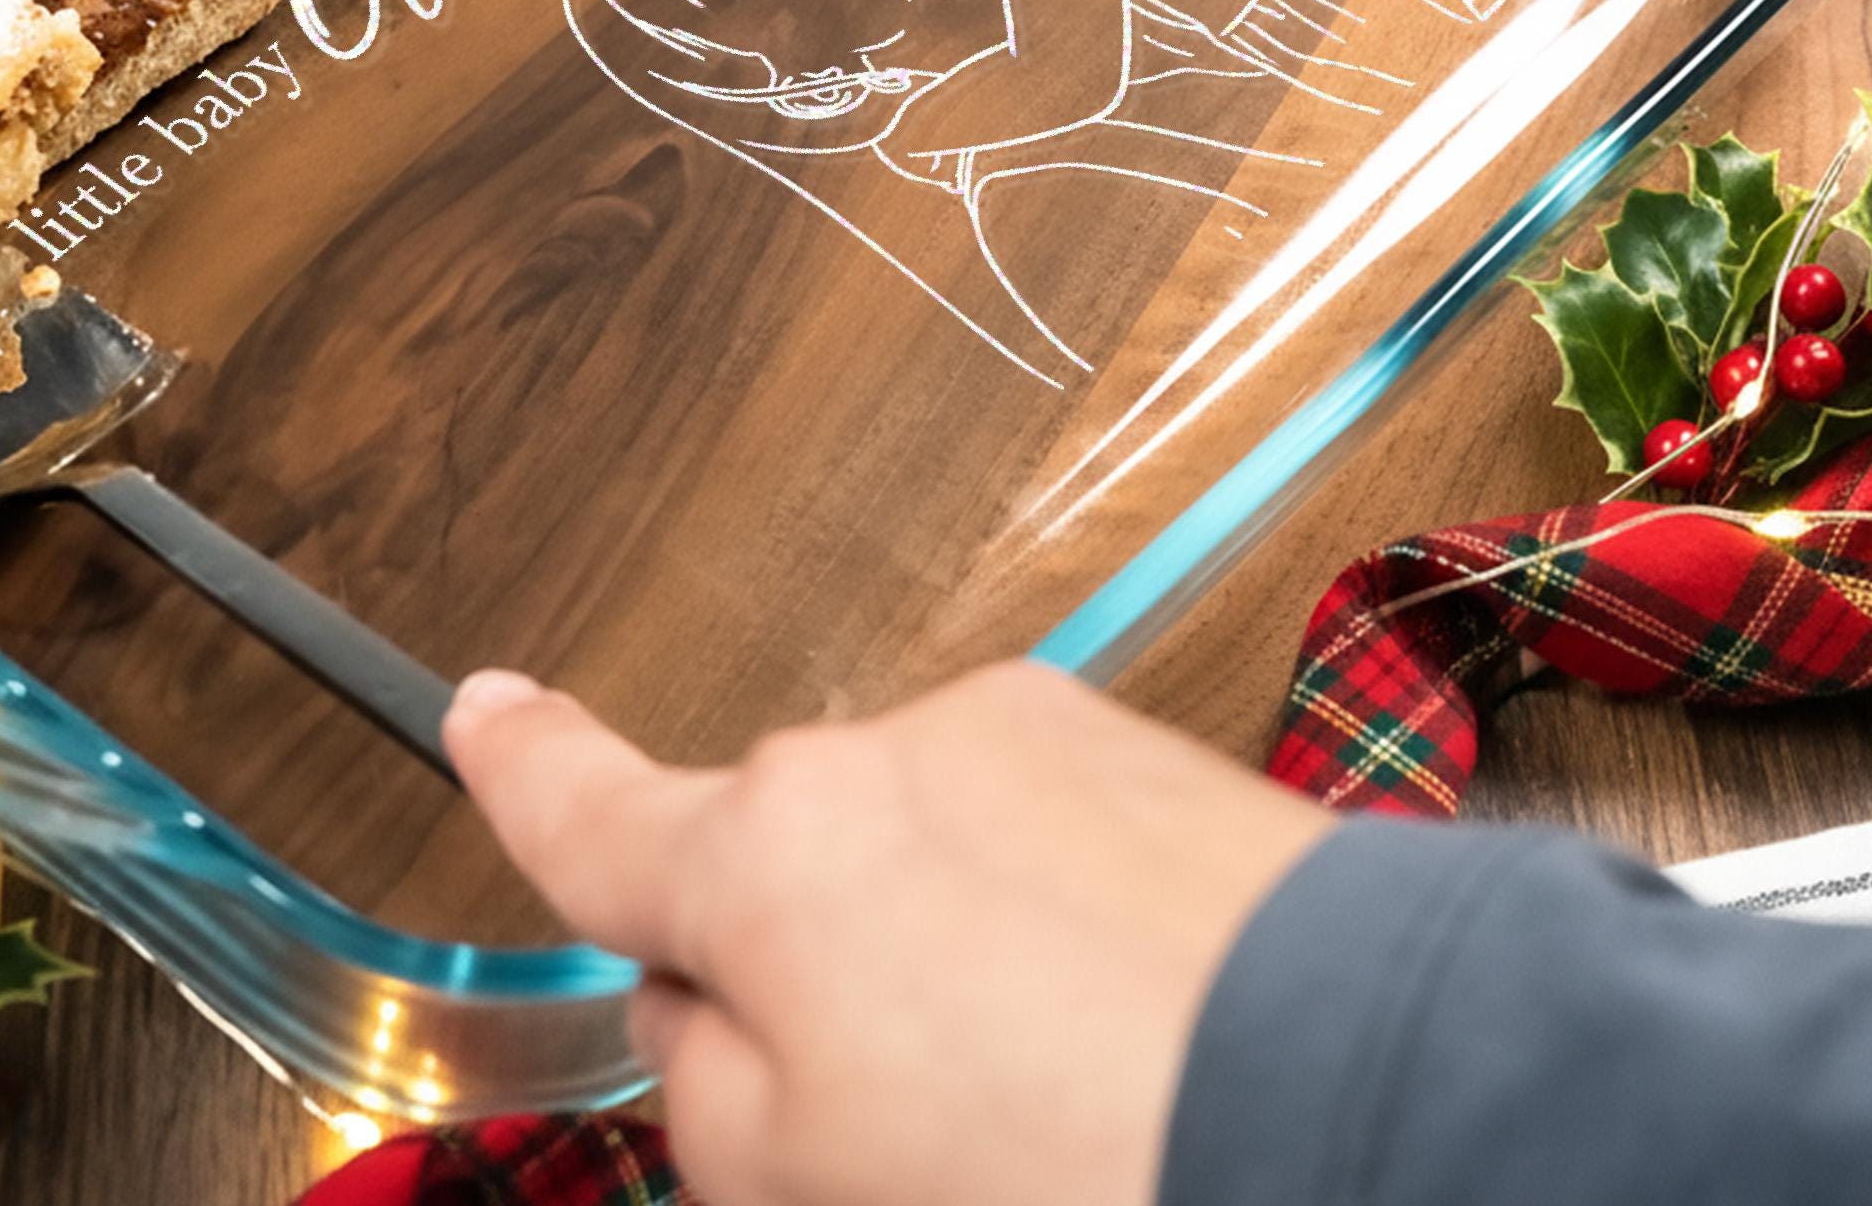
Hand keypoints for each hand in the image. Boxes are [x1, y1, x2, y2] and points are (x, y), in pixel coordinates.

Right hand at [444, 661, 1329, 1205]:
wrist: (1386, 1109)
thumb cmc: (1090, 1170)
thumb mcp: (801, 1188)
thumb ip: (702, 1080)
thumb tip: (699, 1000)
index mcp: (770, 856)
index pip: (597, 812)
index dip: (524, 769)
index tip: (485, 713)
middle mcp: (888, 759)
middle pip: (788, 871)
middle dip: (813, 975)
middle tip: (919, 1131)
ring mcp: (1032, 741)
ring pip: (929, 862)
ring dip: (960, 959)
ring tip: (1072, 1100)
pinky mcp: (1155, 758)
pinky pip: (1054, 848)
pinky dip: (1067, 935)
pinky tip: (1140, 1040)